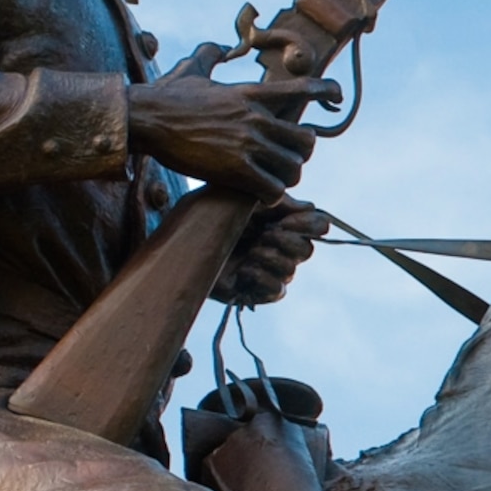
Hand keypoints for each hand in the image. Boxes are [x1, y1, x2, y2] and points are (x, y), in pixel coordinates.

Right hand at [126, 73, 334, 197]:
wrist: (145, 119)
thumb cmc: (167, 97)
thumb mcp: (193, 70)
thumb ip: (211, 56)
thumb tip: (217, 45)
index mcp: (252, 94)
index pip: (303, 88)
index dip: (326, 91)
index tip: (336, 97)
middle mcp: (257, 118)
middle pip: (307, 141)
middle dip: (300, 153)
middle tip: (287, 157)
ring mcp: (248, 145)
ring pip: (293, 168)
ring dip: (286, 176)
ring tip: (273, 179)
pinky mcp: (236, 170)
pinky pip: (272, 189)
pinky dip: (271, 194)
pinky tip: (261, 193)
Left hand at [213, 201, 329, 307]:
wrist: (174, 242)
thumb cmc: (202, 214)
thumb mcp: (239, 199)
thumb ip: (274, 199)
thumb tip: (308, 206)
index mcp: (277, 219)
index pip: (316, 224)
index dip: (309, 225)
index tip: (284, 220)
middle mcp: (275, 245)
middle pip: (307, 249)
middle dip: (289, 242)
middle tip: (264, 235)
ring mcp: (265, 268)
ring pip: (291, 270)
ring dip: (274, 259)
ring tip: (251, 253)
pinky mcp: (253, 290)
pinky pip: (278, 291)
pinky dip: (265, 280)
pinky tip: (245, 271)